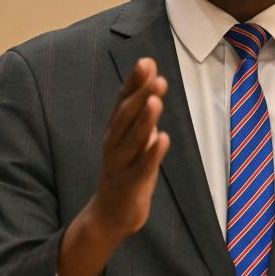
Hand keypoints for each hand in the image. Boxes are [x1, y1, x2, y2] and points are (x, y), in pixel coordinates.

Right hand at [58, 58, 169, 275]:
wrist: (111, 213)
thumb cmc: (127, 168)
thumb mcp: (134, 136)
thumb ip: (142, 110)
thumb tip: (154, 77)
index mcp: (115, 129)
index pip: (123, 101)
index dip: (134, 82)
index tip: (146, 62)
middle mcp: (114, 143)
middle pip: (126, 116)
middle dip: (140, 95)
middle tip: (155, 76)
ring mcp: (120, 164)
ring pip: (132, 139)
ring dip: (145, 119)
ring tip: (157, 100)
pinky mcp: (130, 184)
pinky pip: (142, 167)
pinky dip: (152, 153)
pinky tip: (163, 139)